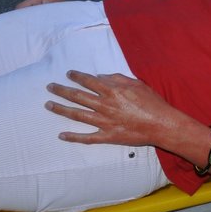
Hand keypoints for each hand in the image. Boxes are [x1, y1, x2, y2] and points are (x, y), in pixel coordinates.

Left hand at [47, 69, 182, 147]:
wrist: (161, 124)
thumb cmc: (151, 102)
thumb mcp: (136, 84)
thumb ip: (117, 79)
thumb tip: (101, 77)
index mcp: (112, 91)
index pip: (89, 81)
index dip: (77, 77)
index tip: (68, 74)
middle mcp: (105, 105)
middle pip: (78, 96)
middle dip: (62, 90)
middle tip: (50, 87)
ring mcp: (104, 122)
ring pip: (77, 115)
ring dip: (61, 109)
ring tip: (49, 105)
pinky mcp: (107, 136)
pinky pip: (87, 137)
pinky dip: (73, 137)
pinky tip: (62, 135)